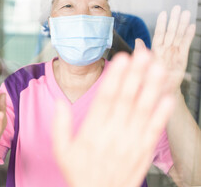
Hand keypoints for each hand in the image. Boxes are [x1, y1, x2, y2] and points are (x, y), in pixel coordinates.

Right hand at [52, 50, 174, 186]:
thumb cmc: (80, 173)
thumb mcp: (62, 151)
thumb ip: (60, 126)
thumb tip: (59, 102)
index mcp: (93, 131)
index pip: (106, 98)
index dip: (115, 77)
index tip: (122, 59)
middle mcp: (113, 134)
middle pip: (127, 99)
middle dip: (136, 74)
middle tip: (144, 53)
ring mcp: (130, 142)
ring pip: (143, 110)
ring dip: (152, 87)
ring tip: (158, 67)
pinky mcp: (143, 151)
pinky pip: (154, 130)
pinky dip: (162, 113)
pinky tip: (167, 97)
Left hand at [149, 5, 195, 91]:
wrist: (160, 92)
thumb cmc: (149, 79)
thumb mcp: (142, 64)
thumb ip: (141, 51)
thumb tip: (137, 39)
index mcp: (156, 50)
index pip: (159, 34)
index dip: (161, 24)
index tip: (164, 13)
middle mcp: (166, 50)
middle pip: (170, 32)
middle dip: (174, 20)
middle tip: (177, 7)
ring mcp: (174, 54)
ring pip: (178, 36)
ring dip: (182, 25)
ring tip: (186, 13)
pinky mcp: (182, 60)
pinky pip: (185, 46)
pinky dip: (188, 36)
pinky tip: (191, 27)